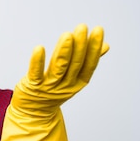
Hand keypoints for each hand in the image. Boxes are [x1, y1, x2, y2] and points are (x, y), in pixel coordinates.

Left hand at [0, 24, 108, 140]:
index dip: (94, 48)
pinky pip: (36, 73)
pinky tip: (39, 48)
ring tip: (67, 35)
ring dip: (64, 51)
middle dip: (80, 45)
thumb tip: (106, 46)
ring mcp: (49, 87)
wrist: (33, 113)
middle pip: (75, 64)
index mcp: (77, 83)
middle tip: (82, 27)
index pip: (89, 64)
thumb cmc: (53, 91)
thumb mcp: (73, 78)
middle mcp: (65, 86)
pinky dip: (38, 61)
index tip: (98, 30)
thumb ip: (87, 61)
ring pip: (59, 68)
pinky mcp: (33, 87)